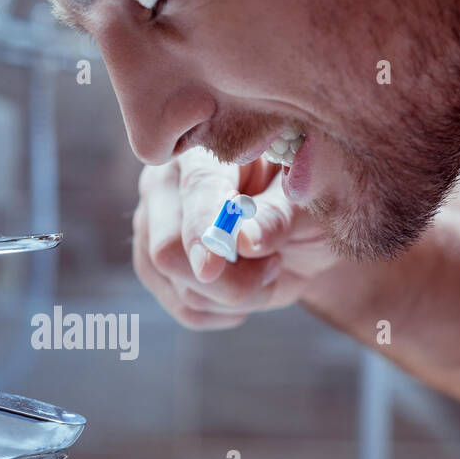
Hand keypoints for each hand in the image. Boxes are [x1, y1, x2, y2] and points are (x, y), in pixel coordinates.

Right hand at [131, 148, 329, 328]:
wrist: (298, 232)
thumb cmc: (304, 203)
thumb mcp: (307, 203)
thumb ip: (278, 216)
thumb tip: (247, 240)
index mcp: (206, 148)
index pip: (196, 192)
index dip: (202, 231)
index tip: (210, 267)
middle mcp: (165, 183)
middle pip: (167, 250)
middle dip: (229, 280)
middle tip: (275, 265)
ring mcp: (152, 226)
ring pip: (179, 288)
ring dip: (235, 296)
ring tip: (266, 268)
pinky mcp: (153, 266)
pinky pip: (184, 308)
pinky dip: (224, 310)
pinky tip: (246, 288)